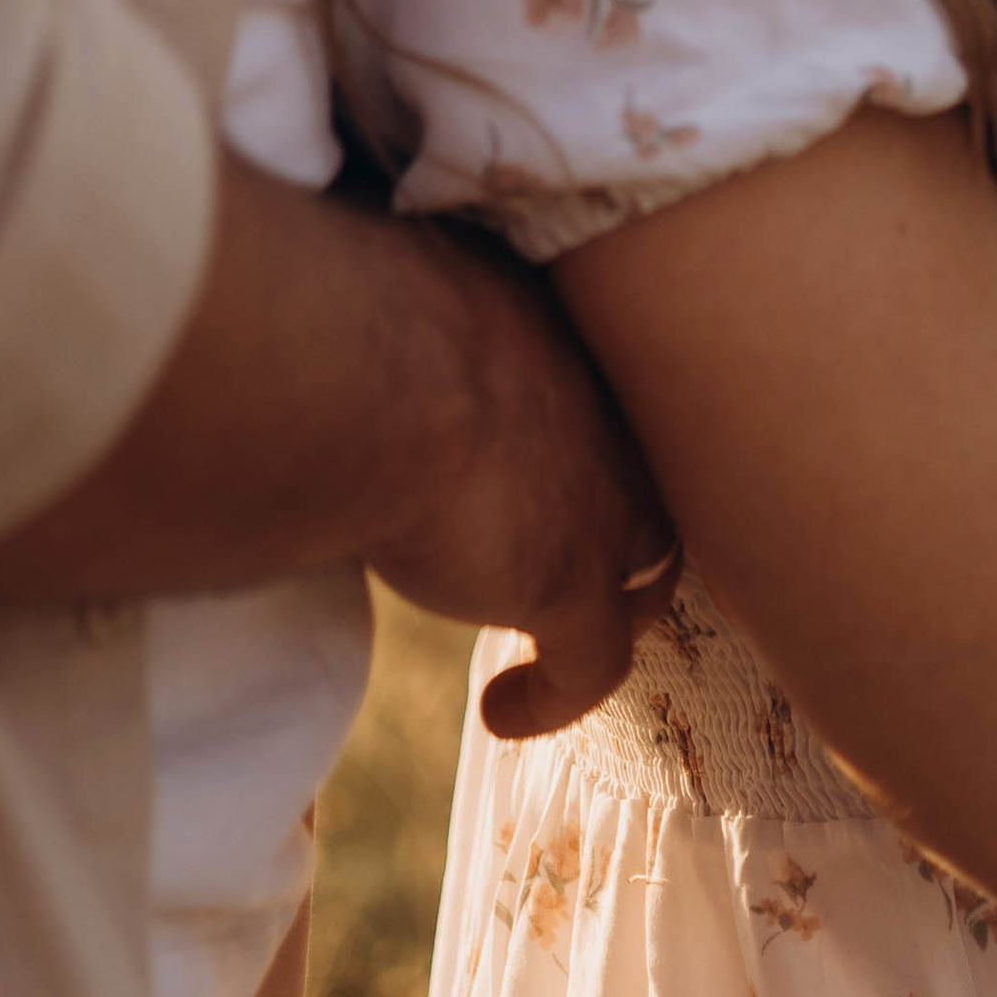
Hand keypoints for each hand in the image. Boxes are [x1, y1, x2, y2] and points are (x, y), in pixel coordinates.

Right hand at [373, 223, 680, 740]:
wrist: (381, 372)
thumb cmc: (363, 303)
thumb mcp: (400, 285)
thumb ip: (402, 309)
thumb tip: (347, 305)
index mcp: (557, 329)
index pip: (592, 385)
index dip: (573, 429)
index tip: (530, 460)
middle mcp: (599, 408)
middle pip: (649, 470)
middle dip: (626, 516)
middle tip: (578, 552)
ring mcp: (600, 498)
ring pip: (648, 566)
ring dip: (612, 604)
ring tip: (559, 640)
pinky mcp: (570, 583)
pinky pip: (593, 663)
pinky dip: (554, 693)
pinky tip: (502, 711)